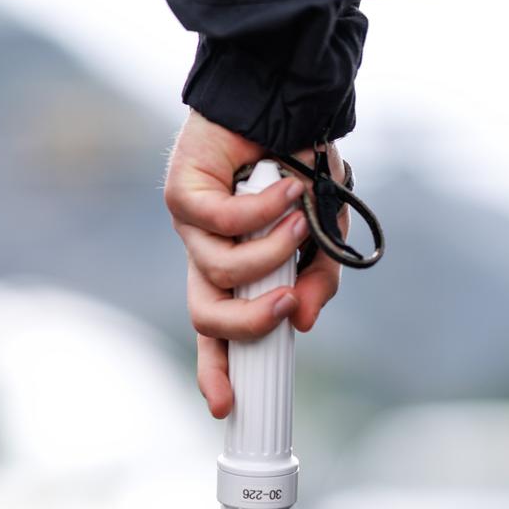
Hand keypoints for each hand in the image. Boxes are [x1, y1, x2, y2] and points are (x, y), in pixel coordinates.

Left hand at [164, 111, 348, 417]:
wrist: (287, 102)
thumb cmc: (303, 167)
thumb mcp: (327, 233)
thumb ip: (320, 279)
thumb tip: (302, 322)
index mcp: (235, 271)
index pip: (216, 332)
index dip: (216, 369)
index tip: (226, 407)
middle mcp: (207, 254)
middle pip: (205, 316)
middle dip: (245, 324)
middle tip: (285, 307)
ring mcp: (190, 226)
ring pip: (218, 272)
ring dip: (270, 255)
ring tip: (300, 223)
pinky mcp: (181, 193)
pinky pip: (220, 224)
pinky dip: (263, 211)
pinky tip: (287, 189)